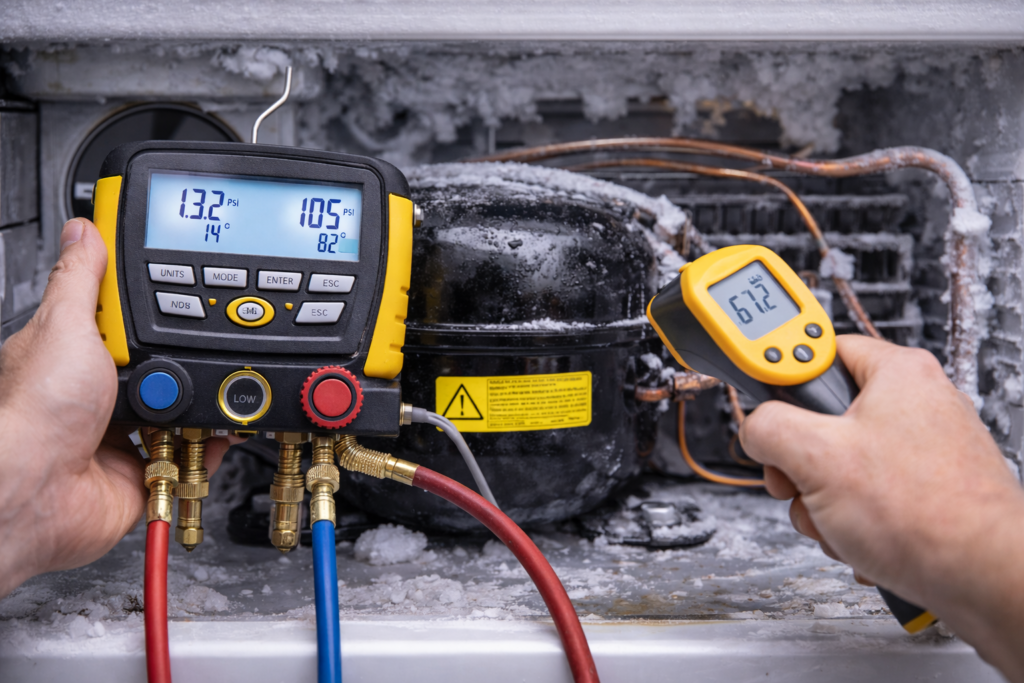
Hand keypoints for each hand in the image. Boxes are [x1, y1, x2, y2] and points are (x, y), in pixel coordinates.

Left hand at [0, 218, 239, 597]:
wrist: (41, 489)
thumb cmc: (37, 412)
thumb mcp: (63, 326)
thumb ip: (80, 279)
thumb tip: (84, 230)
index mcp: (76, 355)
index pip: (123, 318)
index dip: (153, 304)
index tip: (184, 285)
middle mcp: (99, 394)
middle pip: (164, 363)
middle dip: (187, 358)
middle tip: (193, 347)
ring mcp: (124, 433)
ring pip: (182, 409)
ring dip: (202, 403)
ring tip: (206, 390)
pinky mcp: (147, 470)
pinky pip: (193, 455)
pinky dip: (211, 445)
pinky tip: (218, 429)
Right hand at [740, 335, 1023, 681]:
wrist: (988, 581)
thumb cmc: (927, 517)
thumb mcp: (817, 458)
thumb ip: (768, 426)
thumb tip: (754, 427)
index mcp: (896, 373)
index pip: (818, 349)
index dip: (781, 377)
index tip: (758, 392)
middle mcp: (914, 404)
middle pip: (821, 418)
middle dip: (798, 463)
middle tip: (797, 482)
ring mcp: (922, 451)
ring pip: (837, 465)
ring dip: (821, 502)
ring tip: (838, 523)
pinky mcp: (926, 491)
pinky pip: (864, 497)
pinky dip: (852, 522)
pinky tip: (862, 540)